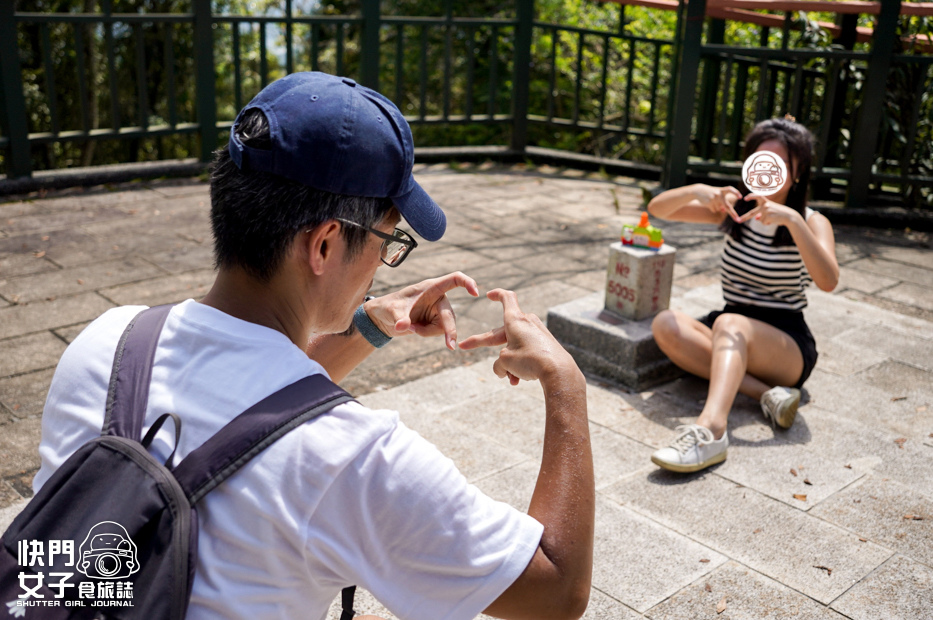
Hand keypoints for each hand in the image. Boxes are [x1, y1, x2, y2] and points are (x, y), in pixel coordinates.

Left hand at [363, 272, 478, 349]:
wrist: (383, 318)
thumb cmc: (388, 307)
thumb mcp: (391, 311)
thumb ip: (399, 319)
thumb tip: (403, 326)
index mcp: (431, 287)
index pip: (454, 280)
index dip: (467, 283)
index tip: (475, 293)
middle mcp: (438, 298)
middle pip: (450, 315)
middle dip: (449, 331)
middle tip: (450, 346)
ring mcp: (438, 311)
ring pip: (444, 327)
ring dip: (428, 332)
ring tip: (410, 327)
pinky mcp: (436, 322)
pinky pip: (438, 332)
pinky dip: (426, 334)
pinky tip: (414, 329)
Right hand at [459, 289, 579, 386]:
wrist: (558, 371)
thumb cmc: (530, 361)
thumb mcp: (505, 362)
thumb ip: (499, 364)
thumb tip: (504, 371)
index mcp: (515, 320)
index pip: (506, 298)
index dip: (496, 295)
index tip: (489, 295)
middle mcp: (527, 323)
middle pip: (501, 332)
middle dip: (486, 344)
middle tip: (465, 346)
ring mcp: (537, 334)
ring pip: (514, 348)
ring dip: (508, 364)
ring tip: (511, 379)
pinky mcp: (545, 345)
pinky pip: (526, 353)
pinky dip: (520, 365)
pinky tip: (520, 380)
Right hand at [692, 184, 741, 220]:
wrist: (699, 191)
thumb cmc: (711, 193)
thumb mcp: (718, 195)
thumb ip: (723, 202)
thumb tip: (723, 211)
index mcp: (722, 190)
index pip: (730, 189)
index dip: (736, 193)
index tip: (741, 197)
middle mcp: (719, 194)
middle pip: (727, 206)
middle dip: (733, 214)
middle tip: (737, 219)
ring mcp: (714, 199)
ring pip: (719, 209)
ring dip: (717, 207)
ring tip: (712, 201)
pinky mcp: (709, 203)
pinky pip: (714, 210)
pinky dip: (713, 209)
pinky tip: (708, 203)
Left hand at [738, 194, 803, 227]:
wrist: (789, 216)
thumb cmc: (780, 214)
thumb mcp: (771, 211)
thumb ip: (762, 214)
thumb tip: (756, 219)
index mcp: (766, 202)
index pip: (757, 197)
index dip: (751, 197)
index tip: (744, 198)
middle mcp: (765, 205)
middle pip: (752, 213)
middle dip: (744, 217)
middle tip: (738, 221)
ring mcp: (766, 211)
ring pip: (760, 219)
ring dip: (765, 221)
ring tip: (773, 218)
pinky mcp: (767, 216)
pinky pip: (763, 222)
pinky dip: (768, 223)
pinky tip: (774, 220)